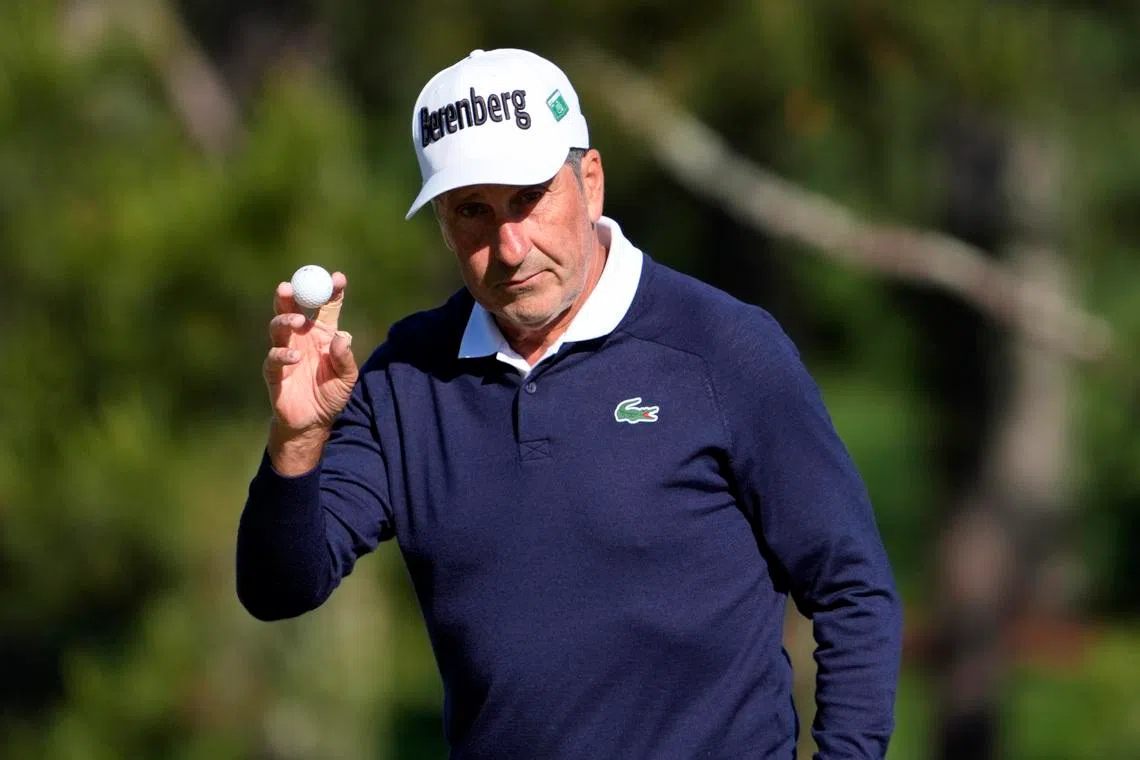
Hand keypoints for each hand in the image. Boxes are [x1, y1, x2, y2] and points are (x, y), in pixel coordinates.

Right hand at [263, 272, 357, 471]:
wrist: (314, 423)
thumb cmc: (331, 395)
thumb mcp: (347, 378)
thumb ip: (346, 357)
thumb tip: (342, 336)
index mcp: (323, 334)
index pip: (326, 306)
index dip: (331, 291)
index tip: (338, 278)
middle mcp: (302, 338)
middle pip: (293, 308)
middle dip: (291, 295)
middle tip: (291, 285)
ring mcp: (286, 352)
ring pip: (278, 327)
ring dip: (285, 319)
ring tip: (297, 320)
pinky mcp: (274, 372)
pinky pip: (273, 358)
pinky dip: (283, 355)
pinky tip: (295, 358)